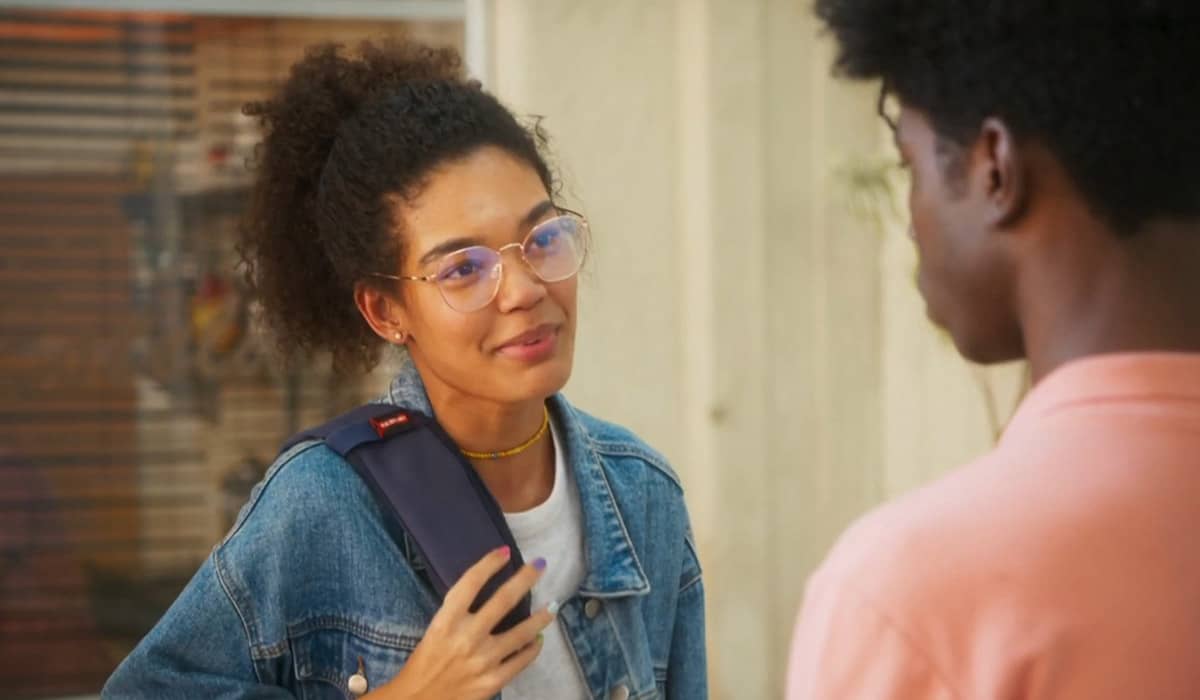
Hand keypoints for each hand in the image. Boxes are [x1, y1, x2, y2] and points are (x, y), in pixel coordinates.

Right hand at [369, 546, 557, 699]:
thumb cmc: (425, 662)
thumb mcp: (436, 630)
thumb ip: (458, 613)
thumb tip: (489, 592)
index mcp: (446, 621)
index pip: (471, 583)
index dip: (489, 564)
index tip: (504, 552)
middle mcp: (466, 637)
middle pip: (504, 600)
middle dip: (525, 578)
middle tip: (540, 565)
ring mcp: (483, 660)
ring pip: (522, 632)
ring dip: (541, 617)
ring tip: (553, 606)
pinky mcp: (493, 681)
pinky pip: (522, 659)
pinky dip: (533, 648)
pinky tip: (539, 640)